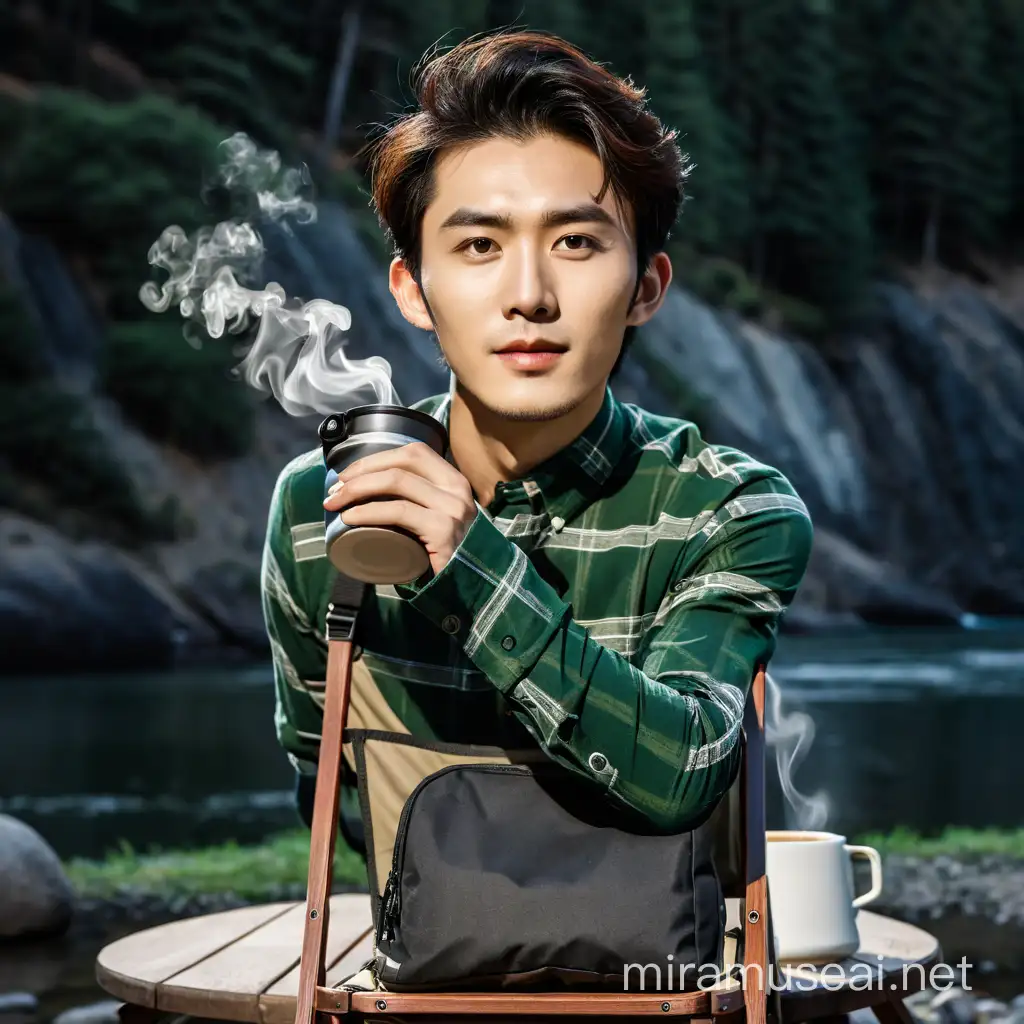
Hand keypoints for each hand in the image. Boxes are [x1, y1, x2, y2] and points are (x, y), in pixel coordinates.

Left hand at [323, 442, 477, 576]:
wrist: (471, 588)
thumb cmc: (446, 554)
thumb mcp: (439, 518)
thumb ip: (421, 502)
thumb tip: (372, 490)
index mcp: (454, 481)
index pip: (414, 452)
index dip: (377, 458)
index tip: (349, 474)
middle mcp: (457, 489)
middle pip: (402, 463)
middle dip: (361, 471)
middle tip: (334, 491)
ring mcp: (452, 509)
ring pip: (396, 482)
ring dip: (357, 489)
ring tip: (335, 504)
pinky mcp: (443, 531)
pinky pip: (398, 512)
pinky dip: (368, 511)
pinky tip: (350, 518)